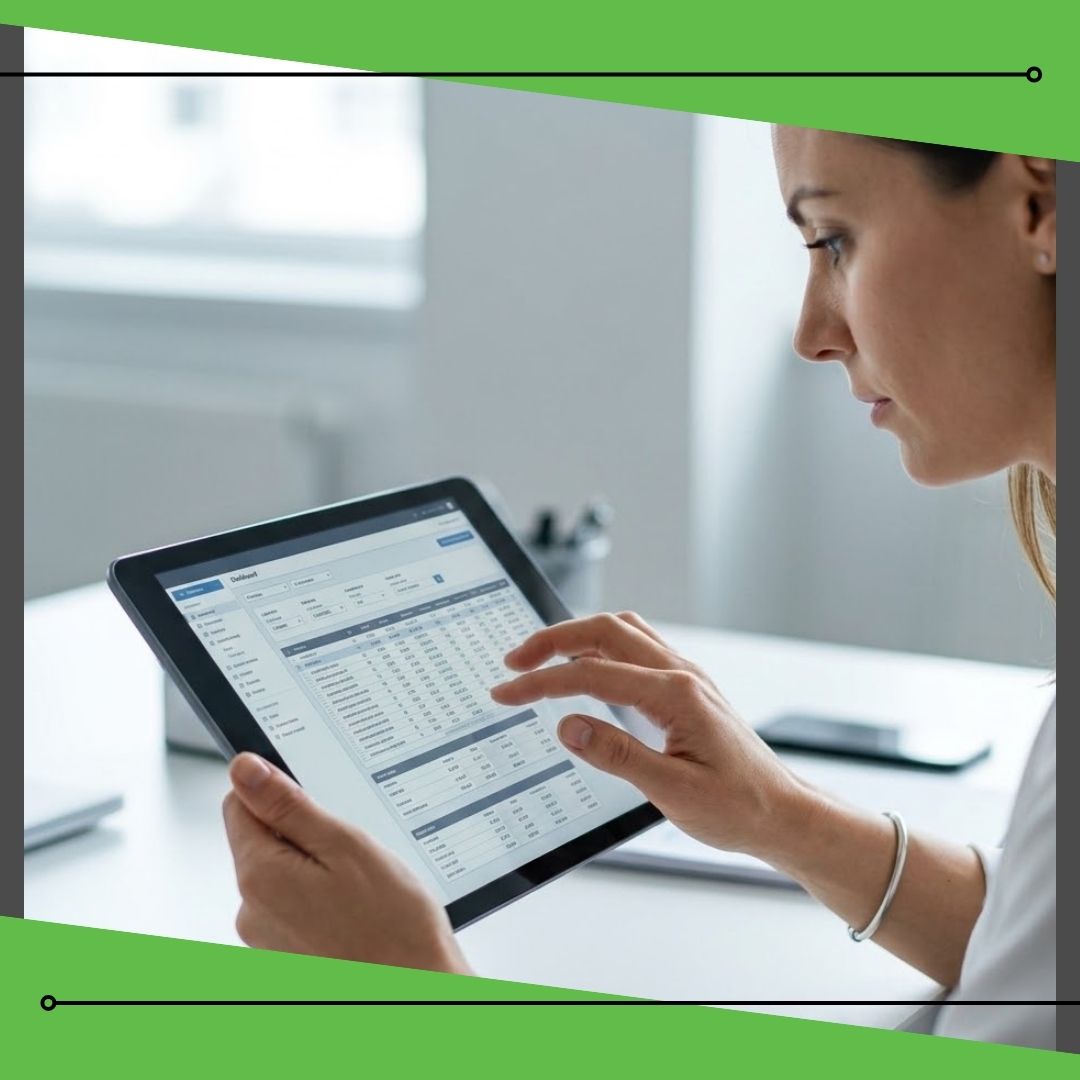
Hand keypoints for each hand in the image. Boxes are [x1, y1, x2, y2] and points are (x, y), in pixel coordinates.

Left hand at [222, 753, 470, 973]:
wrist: (415, 991)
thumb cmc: (392, 925)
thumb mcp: (345, 845)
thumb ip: (288, 805)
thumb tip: (244, 768)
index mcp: (260, 875)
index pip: (238, 804)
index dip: (279, 792)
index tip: (318, 804)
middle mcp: (251, 911)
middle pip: (261, 839)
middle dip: (304, 834)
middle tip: (353, 851)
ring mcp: (266, 939)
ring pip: (282, 873)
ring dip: (316, 868)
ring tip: (361, 888)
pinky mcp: (286, 955)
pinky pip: (295, 906)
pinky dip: (322, 899)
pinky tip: (356, 911)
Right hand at [491, 612, 818, 859]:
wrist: (783, 814)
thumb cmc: (738, 807)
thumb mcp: (672, 791)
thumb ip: (617, 755)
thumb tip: (568, 726)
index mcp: (677, 695)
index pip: (594, 674)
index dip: (543, 681)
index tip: (508, 692)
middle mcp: (682, 675)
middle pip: (607, 630)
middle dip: (554, 640)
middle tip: (515, 662)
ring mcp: (686, 678)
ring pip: (623, 632)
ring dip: (577, 637)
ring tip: (541, 659)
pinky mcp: (686, 689)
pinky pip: (637, 649)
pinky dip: (601, 649)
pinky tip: (586, 669)